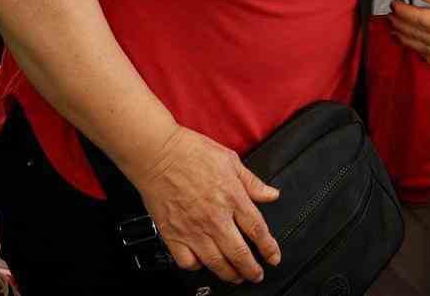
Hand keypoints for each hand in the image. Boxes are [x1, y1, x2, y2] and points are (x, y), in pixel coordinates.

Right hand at [131, 126, 281, 283]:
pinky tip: (202, 263)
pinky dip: (197, 267)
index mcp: (232, 197)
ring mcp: (193, 229)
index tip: (273, 257)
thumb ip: (252, 182)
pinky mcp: (173, 235)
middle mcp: (215, 217)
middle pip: (239, 253)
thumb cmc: (190, 152)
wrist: (156, 153)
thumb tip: (271, 194)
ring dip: (229, 274)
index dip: (269, 248)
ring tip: (235, 276)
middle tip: (256, 275)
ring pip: (216, 263)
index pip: (258, 230)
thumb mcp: (229, 160)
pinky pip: (188, 261)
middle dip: (252, 270)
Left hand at [388, 0, 429, 67]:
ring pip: (425, 50)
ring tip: (397, 33)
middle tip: (388, 18)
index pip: (416, 19)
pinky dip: (426, 56)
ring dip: (408, 41)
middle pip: (417, 35)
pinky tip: (422, 52)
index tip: (392, 4)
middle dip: (400, 26)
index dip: (402, 10)